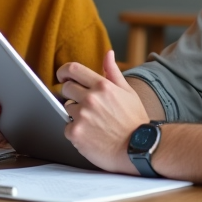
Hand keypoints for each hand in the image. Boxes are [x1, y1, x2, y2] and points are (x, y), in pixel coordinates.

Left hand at [57, 50, 149, 173]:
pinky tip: (91, 135)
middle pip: (66, 88)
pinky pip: (67, 127)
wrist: (139, 149)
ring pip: (68, 109)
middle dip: (72, 95)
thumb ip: (113, 72)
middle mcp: (90, 98)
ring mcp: (82, 116)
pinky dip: (76, 132)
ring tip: (94, 123)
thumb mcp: (128, 92)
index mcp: (102, 86)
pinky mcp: (76, 133)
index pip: (73, 69)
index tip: (62, 76)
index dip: (64, 71)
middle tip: (86, 106)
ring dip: (76, 114)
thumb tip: (108, 53)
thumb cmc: (135, 121)